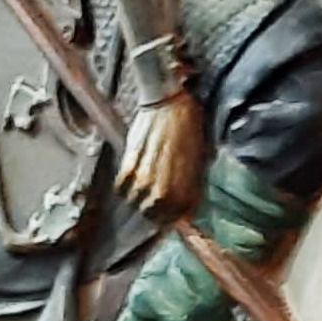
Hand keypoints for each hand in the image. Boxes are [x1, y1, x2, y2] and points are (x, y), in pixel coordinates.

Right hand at [117, 90, 204, 220]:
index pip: (179, 216)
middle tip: (158, 202)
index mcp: (185, 186)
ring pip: (136, 204)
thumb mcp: (200, 156)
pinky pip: (121, 188)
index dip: (176, 217)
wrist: (168, 103)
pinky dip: (125, 187)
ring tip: (145, 188)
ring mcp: (144, 179)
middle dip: (157, 211)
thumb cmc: (189, 127)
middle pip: (154, 215)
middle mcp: (163, 187)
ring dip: (139, 199)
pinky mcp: (128, 166)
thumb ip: (192, 182)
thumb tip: (188, 199)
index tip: (175, 214)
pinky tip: (132, 179)